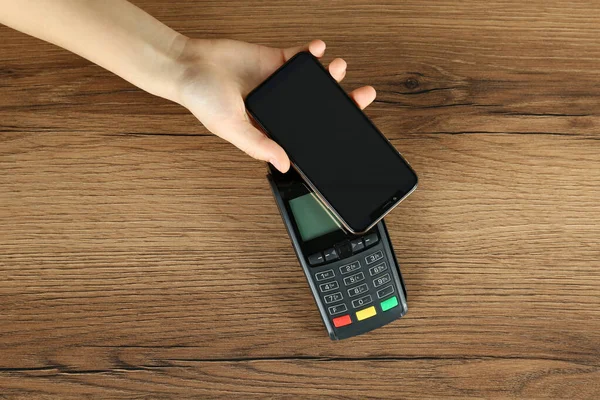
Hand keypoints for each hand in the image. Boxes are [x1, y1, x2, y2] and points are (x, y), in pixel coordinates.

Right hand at [175, 39, 376, 171]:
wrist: (188, 64)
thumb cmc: (203, 98)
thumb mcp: (231, 127)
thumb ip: (259, 144)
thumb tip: (284, 163)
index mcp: (271, 128)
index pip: (308, 133)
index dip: (331, 131)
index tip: (352, 127)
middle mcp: (280, 108)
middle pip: (319, 107)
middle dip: (344, 100)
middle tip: (364, 95)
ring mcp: (280, 84)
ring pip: (315, 81)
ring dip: (331, 74)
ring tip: (339, 67)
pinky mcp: (275, 61)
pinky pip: (300, 57)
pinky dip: (312, 53)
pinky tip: (319, 49)